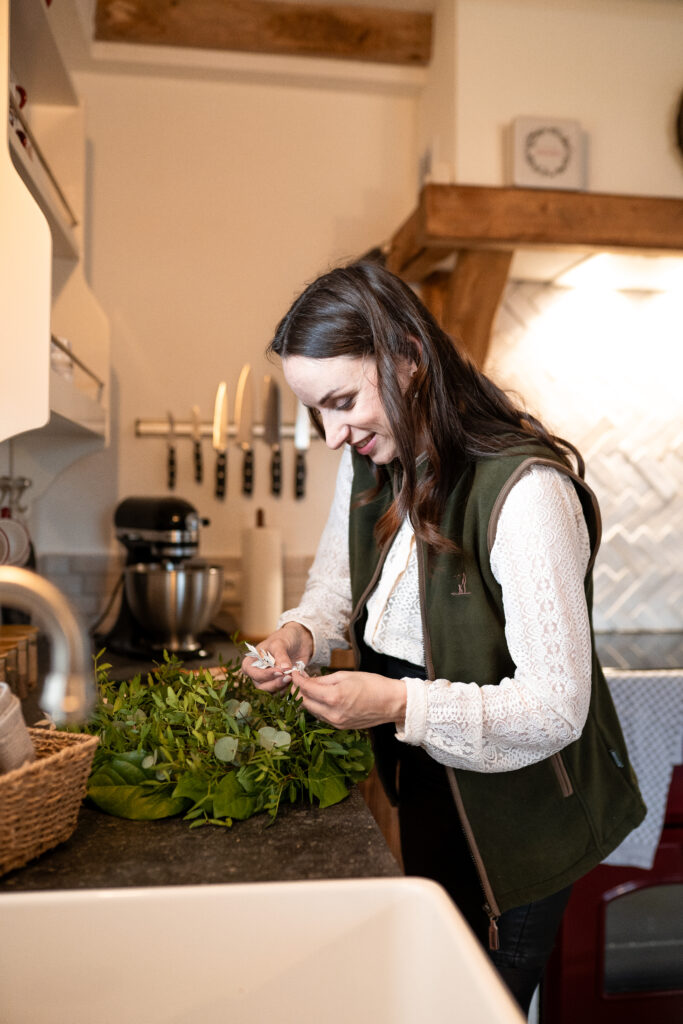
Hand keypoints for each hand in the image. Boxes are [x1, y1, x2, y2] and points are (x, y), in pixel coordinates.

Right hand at [241, 621, 313, 692]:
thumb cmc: (284, 638)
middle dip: (275, 683)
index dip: (265, 674)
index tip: (279, 671)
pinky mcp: (278, 685)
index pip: (253, 673)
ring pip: (271, 692)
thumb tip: (284, 668)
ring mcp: (267, 681)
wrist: (298, 641)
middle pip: (261, 686)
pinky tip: (295, 681)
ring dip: (282, 688)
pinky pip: (281, 693)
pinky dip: (288, 689)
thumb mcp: (280, 643)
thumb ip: (280, 655)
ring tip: (293, 677)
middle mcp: (256, 674)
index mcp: (250, 662)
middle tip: (289, 676)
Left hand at [290, 669, 406, 730]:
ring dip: (307, 700)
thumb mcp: (346, 676)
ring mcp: (336, 723)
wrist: (392, 703)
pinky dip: (317, 707)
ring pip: (312, 711)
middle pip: (305, 702)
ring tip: (307, 687)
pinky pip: (322, 717)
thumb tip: (309, 680)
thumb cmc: (373, 685)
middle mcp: (332, 713)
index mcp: (334, 697)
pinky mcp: (341, 727)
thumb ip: (324, 680)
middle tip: (297, 680)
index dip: (297, 679)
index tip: (293, 672)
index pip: (306, 689)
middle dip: (298, 691)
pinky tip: (319, 698)